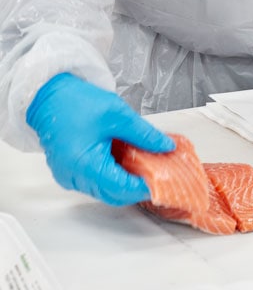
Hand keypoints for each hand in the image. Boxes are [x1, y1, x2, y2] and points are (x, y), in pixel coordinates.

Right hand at [26, 73, 174, 205]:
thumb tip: (166, 146)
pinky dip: (112, 175)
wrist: (49, 96)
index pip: (121, 188)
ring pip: (104, 190)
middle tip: (160, 175)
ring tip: (147, 166)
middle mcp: (74, 176)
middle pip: (113, 194)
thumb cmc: (77, 102)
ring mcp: (69, 176)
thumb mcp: (119, 115)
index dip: (144, 186)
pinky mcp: (69, 171)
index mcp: (85, 165)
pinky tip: (127, 162)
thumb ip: (144, 134)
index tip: (163, 181)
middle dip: (137, 186)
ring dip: (125, 181)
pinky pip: (95, 181)